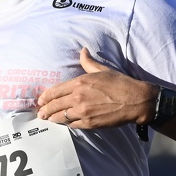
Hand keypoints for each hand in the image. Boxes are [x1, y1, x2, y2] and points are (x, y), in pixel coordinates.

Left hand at [35, 47, 155, 129]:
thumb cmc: (120, 83)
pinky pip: (72, 124)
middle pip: (55, 105)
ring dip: (53, 118)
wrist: (135, 100)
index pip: (56, 91)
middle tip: (40, 113)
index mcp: (79, 83)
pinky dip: (66, 124)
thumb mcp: (102, 70)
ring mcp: (83, 112)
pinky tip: (63, 123)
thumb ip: (88, 62)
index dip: (46, 97)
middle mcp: (78, 97)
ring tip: (48, 119)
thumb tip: (83, 51)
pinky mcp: (89, 123)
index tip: (40, 100)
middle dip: (45, 109)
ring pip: (61, 116)